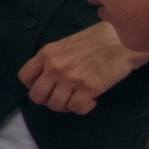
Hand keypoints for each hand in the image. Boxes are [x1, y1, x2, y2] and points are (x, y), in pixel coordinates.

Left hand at [17, 20, 148, 113]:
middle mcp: (54, 67)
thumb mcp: (67, 44)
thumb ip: (54, 59)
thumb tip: (47, 78)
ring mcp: (70, 78)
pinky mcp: (88, 88)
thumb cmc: (98, 39)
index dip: (34, 86)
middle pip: (37, 96)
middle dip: (49, 100)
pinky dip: (83, 108)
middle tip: (64, 96)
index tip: (48, 87)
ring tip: (79, 98)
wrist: (124, 39)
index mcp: (47, 54)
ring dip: (67, 105)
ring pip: (56, 105)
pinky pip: (76, 108)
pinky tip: (92, 100)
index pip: (25, 78)